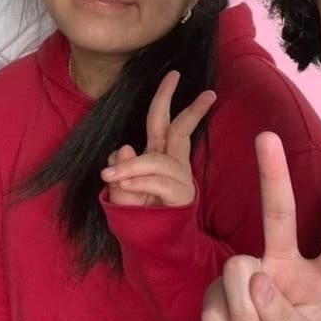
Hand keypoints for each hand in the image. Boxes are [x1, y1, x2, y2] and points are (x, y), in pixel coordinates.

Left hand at [101, 69, 216, 207]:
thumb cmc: (138, 216)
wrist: (152, 246)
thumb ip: (121, 170)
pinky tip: (125, 186)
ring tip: (110, 178)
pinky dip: (137, 181)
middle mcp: (173, 163)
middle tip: (209, 92)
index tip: (174, 73)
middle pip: (180, 130)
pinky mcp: (180, 196)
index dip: (166, 97)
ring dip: (132, 167)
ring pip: (156, 161)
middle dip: (191, 109)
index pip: (163, 121)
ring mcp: (179, 179)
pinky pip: (156, 181)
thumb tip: (125, 146)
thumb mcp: (120, 191)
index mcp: (159, 155)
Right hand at [201, 131, 320, 320]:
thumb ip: (285, 318)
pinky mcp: (218, 297)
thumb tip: (258, 282)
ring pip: (238, 271)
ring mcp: (249, 279)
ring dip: (245, 315)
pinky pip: (214, 308)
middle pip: (279, 216)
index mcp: (319, 279)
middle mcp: (283, 268)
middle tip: (268, 137)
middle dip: (274, 176)